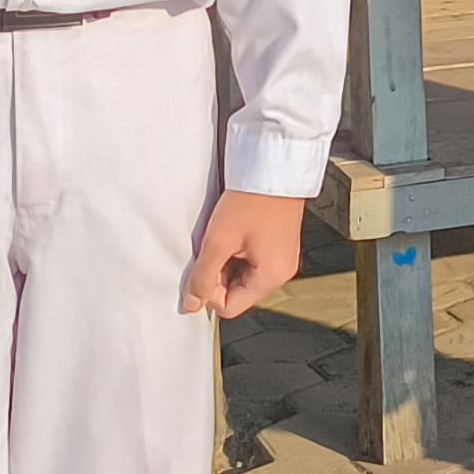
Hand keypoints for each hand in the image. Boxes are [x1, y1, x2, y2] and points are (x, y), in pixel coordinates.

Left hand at [181, 189, 308, 317]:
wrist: (273, 165)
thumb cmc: (253, 199)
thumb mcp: (218, 242)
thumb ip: (202, 278)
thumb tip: (192, 304)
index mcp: (272, 276)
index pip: (230, 307)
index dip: (208, 291)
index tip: (202, 266)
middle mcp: (281, 271)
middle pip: (237, 292)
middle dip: (218, 274)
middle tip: (212, 247)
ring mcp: (282, 256)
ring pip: (241, 275)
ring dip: (226, 260)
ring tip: (224, 235)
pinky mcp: (278, 243)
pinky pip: (251, 260)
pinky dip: (236, 250)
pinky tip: (233, 230)